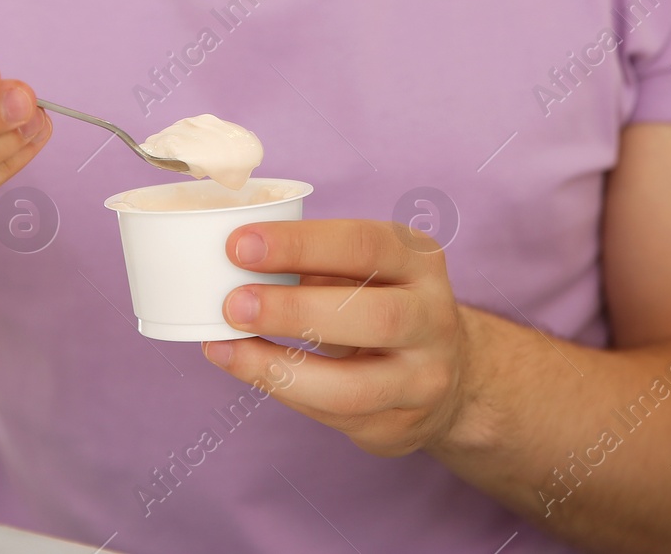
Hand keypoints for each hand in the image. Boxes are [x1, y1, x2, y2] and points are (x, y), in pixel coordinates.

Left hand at [203, 219, 468, 456]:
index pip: (363, 245)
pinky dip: (280, 389)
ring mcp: (423, 378)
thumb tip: (230, 263)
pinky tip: (243, 366)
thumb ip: (313, 262)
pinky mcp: (400, 425)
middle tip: (233, 304)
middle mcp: (432, 318)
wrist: (444, 373)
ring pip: (354, 386)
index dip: (299, 245)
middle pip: (374, 317)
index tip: (239, 245)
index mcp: (418, 260)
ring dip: (279, 367)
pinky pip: (334, 415)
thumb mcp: (364, 268)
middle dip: (294, 311)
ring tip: (226, 345)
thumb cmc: (380, 302)